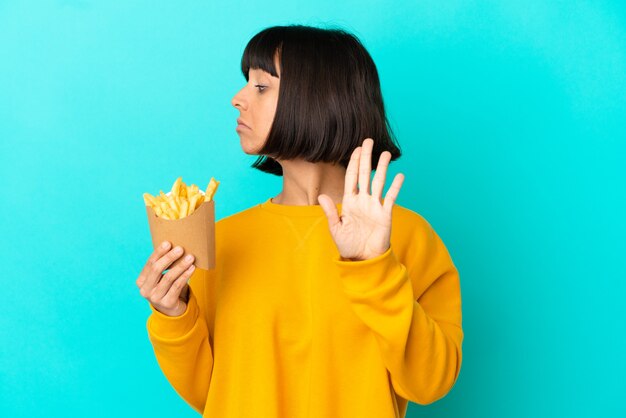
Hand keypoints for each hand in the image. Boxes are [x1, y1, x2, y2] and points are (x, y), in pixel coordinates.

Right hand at [136, 241, 195, 315]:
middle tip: (180, 249)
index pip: (150, 263)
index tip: (168, 243)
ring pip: (169, 278)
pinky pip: (177, 286)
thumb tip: (174, 246)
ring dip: (180, 266)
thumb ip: (163, 265)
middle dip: (169, 257)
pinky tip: (192, 268)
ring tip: (190, 257)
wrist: (171, 310)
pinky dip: (185, 276)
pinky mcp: (167, 303)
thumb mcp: (161, 277)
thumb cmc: (167, 288)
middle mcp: (145, 290)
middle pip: (157, 269)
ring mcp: (155, 298)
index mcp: (141, 281)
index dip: (159, 252)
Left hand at [318, 138, 404, 260]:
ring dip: (382, 167)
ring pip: (379, 182)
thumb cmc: (348, 245)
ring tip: (385, 153)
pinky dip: (395, 187)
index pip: (351, 178)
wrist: (362, 259)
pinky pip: (390, 198)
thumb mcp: (336, 228)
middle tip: (368, 141)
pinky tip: (400, 175)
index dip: (353, 163)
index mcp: (350, 202)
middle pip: (365, 175)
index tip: (356, 149)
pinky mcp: (385, 215)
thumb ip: (330, 212)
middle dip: (366, 158)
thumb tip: (322, 196)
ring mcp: (375, 206)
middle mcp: (363, 200)